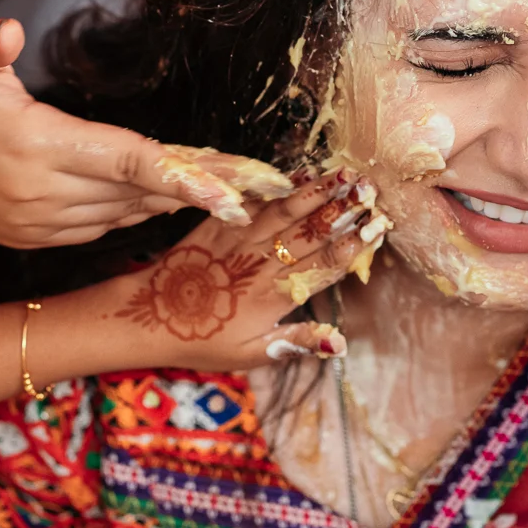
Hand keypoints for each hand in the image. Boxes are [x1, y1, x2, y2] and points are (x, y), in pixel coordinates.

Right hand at [0, 19, 293, 247]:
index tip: (234, 187)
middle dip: (197, 188)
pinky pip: (92, 228)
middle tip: (255, 184)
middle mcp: (37, 194)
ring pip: (119, 215)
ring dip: (166, 202)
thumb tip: (11, 33)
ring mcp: (30, 222)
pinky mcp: (22, 235)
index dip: (184, 174)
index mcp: (32, 147)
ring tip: (221, 189)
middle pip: (136, 192)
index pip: (127, 162)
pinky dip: (129, 214)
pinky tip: (157, 201)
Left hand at [99, 170, 390, 371]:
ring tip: (345, 174)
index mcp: (272, 299)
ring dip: (318, 191)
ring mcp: (238, 241)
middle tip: (371, 188)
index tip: (379, 225)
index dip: (352, 245)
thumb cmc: (204, 341)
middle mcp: (259, 266)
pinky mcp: (218, 224)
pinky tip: (300, 173)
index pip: (323, 266)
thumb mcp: (252, 354)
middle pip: (309, 233)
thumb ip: (297, 343)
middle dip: (343, 209)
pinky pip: (253, 203)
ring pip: (285, 212)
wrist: (149, 317)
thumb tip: (341, 344)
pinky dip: (278, 187)